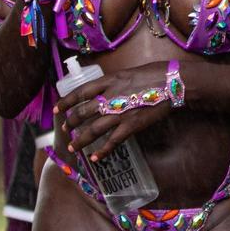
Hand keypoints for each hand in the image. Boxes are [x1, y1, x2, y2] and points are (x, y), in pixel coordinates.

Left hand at [53, 61, 170, 160]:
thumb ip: (113, 83)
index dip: (66, 101)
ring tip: (73, 147)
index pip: (80, 92)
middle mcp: (110, 96)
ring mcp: (120, 112)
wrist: (172, 82)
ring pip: (94, 129)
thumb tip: (103, 91)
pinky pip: (113, 141)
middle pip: (83, 112)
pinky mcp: (132, 125)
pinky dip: (103, 151)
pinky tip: (95, 158)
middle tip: (66, 130)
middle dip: (72, 122)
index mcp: (108, 80)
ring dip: (81, 140)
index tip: (57, 109)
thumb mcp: (127, 72)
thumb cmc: (153, 73)